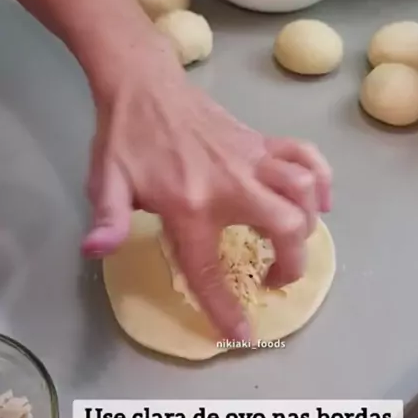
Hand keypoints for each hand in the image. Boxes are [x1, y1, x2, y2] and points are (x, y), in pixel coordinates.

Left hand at [82, 34, 331, 339]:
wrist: (144, 84)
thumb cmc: (125, 139)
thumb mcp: (106, 182)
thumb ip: (107, 220)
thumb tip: (95, 250)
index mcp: (189, 205)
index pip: (210, 268)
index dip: (225, 307)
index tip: (243, 334)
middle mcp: (231, 184)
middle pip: (285, 228)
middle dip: (291, 264)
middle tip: (275, 277)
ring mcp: (252, 160)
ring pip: (304, 193)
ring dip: (308, 225)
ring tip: (293, 241)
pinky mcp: (262, 141)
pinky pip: (307, 158)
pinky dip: (322, 181)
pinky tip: (320, 201)